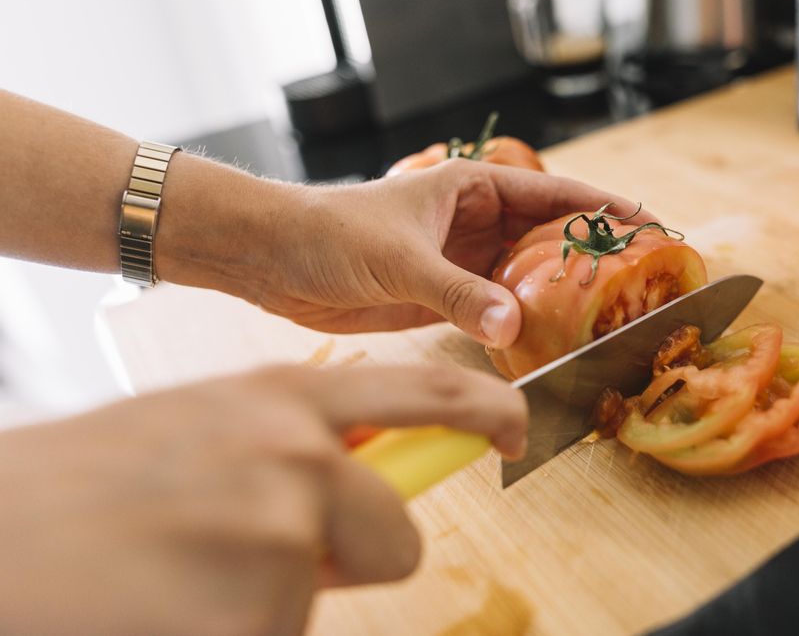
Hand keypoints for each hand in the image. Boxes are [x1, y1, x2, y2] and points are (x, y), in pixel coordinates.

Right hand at [0, 364, 525, 635]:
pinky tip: (164, 612)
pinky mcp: (258, 619)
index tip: (515, 429)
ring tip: (174, 582)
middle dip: (348, 559)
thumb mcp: (198, 429)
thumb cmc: (80, 489)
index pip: (423, 390)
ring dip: (260, 604)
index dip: (483, 409)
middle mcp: (297, 460)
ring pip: (315, 601)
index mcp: (279, 400)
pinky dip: (227, 633)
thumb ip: (286, 446)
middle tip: (259, 561)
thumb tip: (356, 485)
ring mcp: (280, 540)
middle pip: (397, 534)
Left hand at [232, 160, 648, 345]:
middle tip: (639, 285)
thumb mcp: (400, 259)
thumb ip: (458, 293)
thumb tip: (512, 324)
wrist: (271, 260)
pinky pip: (495, 311)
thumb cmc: (329, 233)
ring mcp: (459, 262)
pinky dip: (520, 326)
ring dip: (557, 297)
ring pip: (524, 279)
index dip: (605, 208)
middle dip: (590, 258)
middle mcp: (473, 222)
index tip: (651, 225)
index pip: (553, 193)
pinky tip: (547, 344)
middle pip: (547, 239)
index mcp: (470, 188)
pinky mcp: (441, 298)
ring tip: (605, 320)